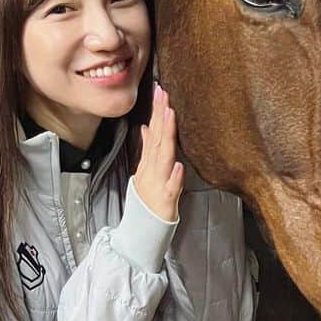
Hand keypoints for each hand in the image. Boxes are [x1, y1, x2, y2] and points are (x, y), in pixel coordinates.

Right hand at [133, 85, 184, 220]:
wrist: (142, 230)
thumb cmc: (149, 200)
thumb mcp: (145, 171)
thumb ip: (147, 149)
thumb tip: (146, 127)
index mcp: (150, 163)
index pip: (153, 132)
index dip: (156, 111)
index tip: (160, 91)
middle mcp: (153, 170)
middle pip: (157, 139)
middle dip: (160, 116)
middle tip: (164, 95)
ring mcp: (158, 184)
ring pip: (163, 157)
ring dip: (166, 137)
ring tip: (170, 117)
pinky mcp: (166, 201)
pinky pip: (171, 188)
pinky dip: (174, 176)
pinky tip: (178, 166)